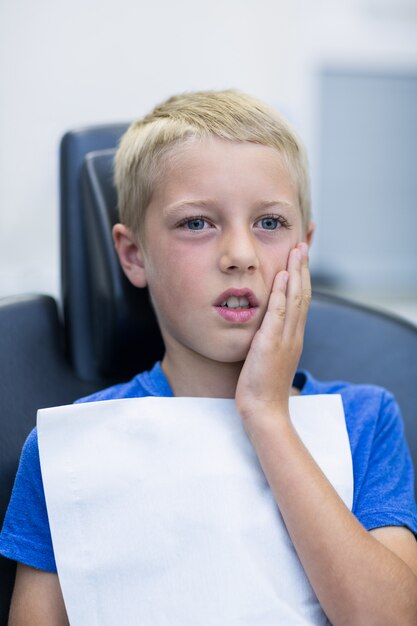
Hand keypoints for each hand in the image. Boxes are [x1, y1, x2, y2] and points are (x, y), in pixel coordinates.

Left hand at [235, 242, 310, 424]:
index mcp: (294, 337)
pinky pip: (279, 313)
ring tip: (297, 249)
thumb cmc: (262, 387)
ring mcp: (286, 339)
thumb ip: (271, 340)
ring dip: (297, 272)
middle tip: (304, 244)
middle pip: (303, 294)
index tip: (301, 258)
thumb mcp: (269, 358)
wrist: (264, 411)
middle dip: (304, 268)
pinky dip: (281, 292)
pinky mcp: (272, 344)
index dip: (302, 277)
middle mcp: (294, 335)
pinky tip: (281, 275)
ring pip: (295, 299)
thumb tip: (266, 326)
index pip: (301, 301)